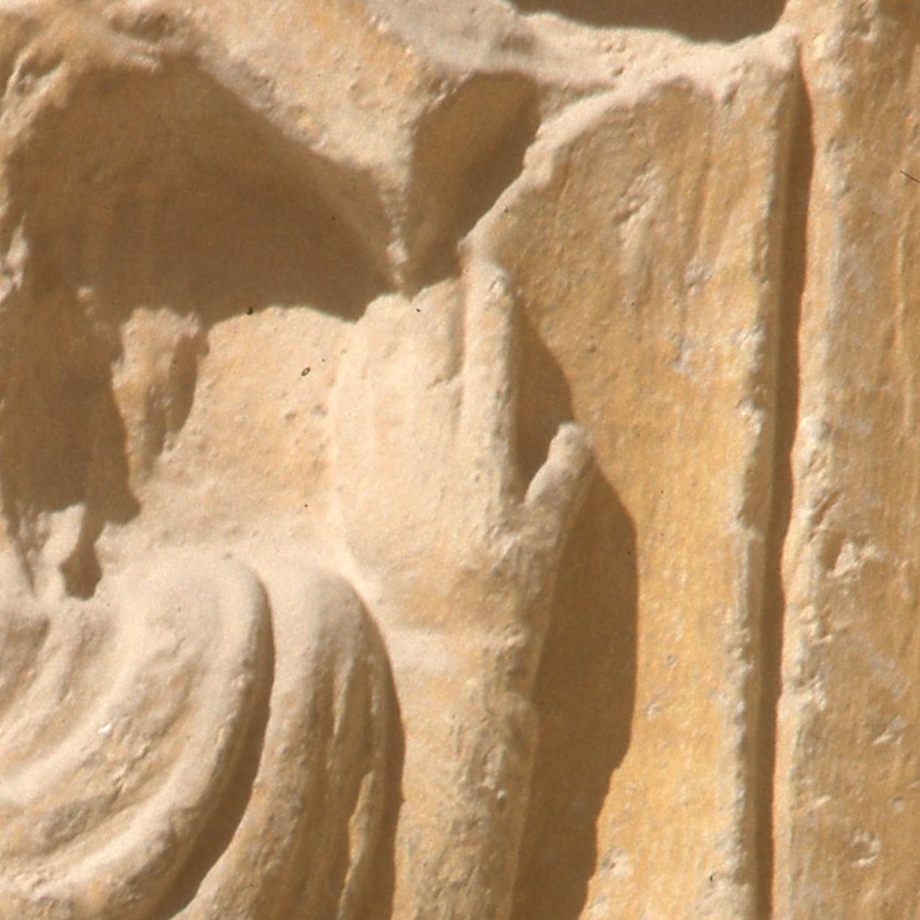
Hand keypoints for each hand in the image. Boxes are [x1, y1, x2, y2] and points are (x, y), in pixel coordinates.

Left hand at [330, 253, 590, 685]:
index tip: (485, 267)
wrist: (440, 652)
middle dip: (428, 310)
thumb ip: (560, 479)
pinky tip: (356, 361)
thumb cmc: (505, 599)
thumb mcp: (546, 538)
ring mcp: (387, 468)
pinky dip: (352, 382)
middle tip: (429, 283)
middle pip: (425, 352)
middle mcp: (432, 448)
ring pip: (379, 376)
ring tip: (390, 309)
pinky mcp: (354, 492)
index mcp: (485, 451)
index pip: (488, 356)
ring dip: (385, 337)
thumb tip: (571, 434)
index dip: (487, 304)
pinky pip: (347, 419)